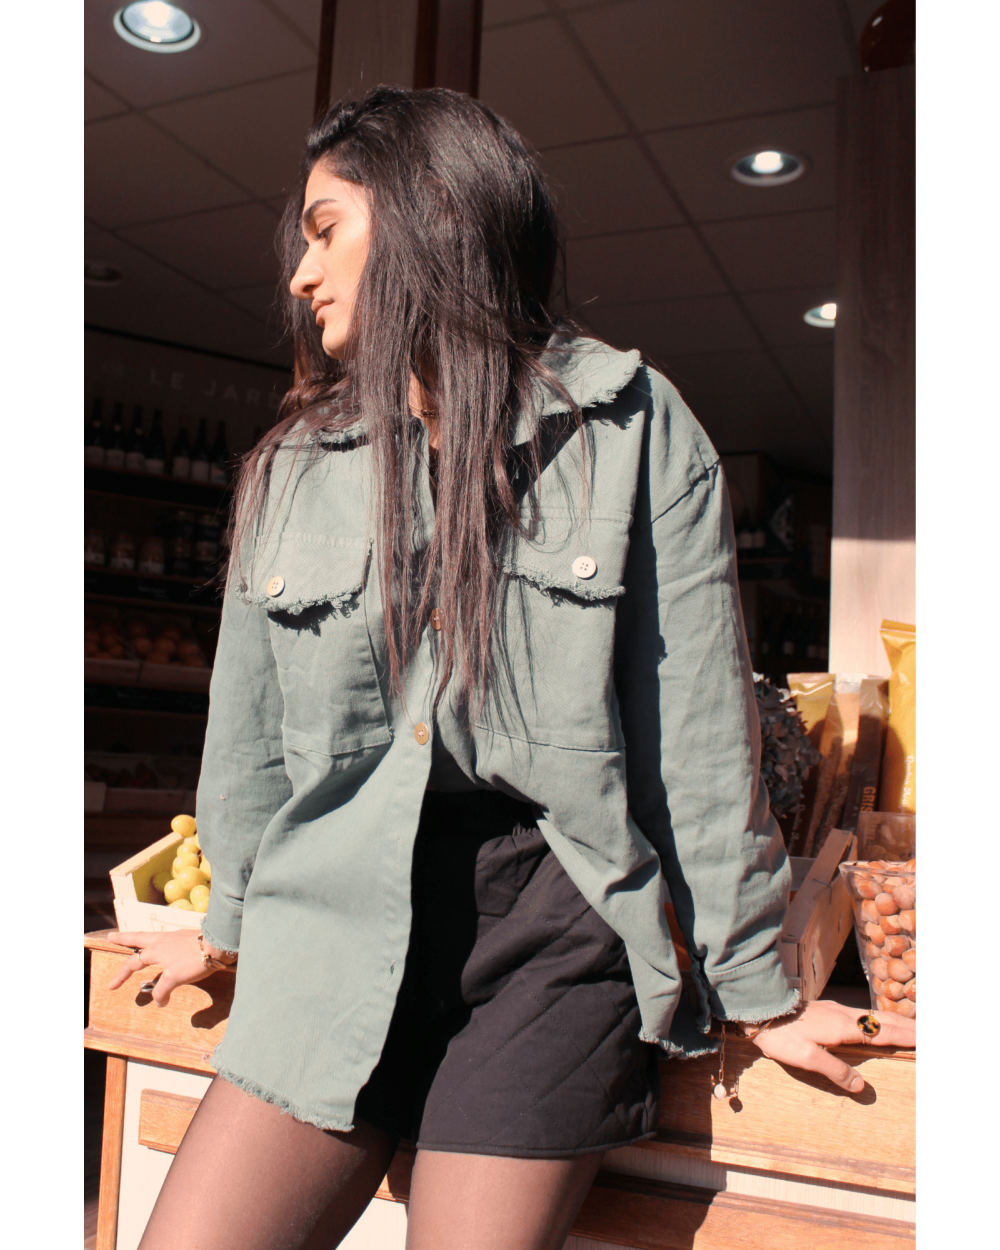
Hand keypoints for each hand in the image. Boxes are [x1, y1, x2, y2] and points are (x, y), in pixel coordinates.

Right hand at [105, 929, 228, 1007]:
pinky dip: (157, 941)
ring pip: (151, 936)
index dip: (120, 975)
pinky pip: (165, 938)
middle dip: (123, 938)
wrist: (218, 943)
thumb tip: (159, 1001)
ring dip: (139, 938)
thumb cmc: (194, 960)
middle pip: (137, 938)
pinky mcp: (185, 936)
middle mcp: (161, 940)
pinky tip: (163, 944)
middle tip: (111, 936)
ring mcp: (174, 936)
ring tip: (134, 939)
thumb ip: (163, 990)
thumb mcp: (175, 978)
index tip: (110, 986)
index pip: (132, 963)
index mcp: (155, 950)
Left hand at [750, 999, 915, 1092]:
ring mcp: (838, 1011)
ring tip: (913, 1030)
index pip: (885, 1033)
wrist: (761, 1010)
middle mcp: (845, 1015)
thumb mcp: (807, 1058)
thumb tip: (861, 1087)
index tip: (929, 1041)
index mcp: (845, 1027)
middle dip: (910, 1028)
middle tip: (931, 1035)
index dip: (909, 1037)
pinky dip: (880, 1021)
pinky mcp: (830, 1011)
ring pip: (875, 1016)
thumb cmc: (782, 1036)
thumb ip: (836, 1071)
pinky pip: (863, 1016)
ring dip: (896, 1022)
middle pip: (885, 1021)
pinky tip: (879, 1026)